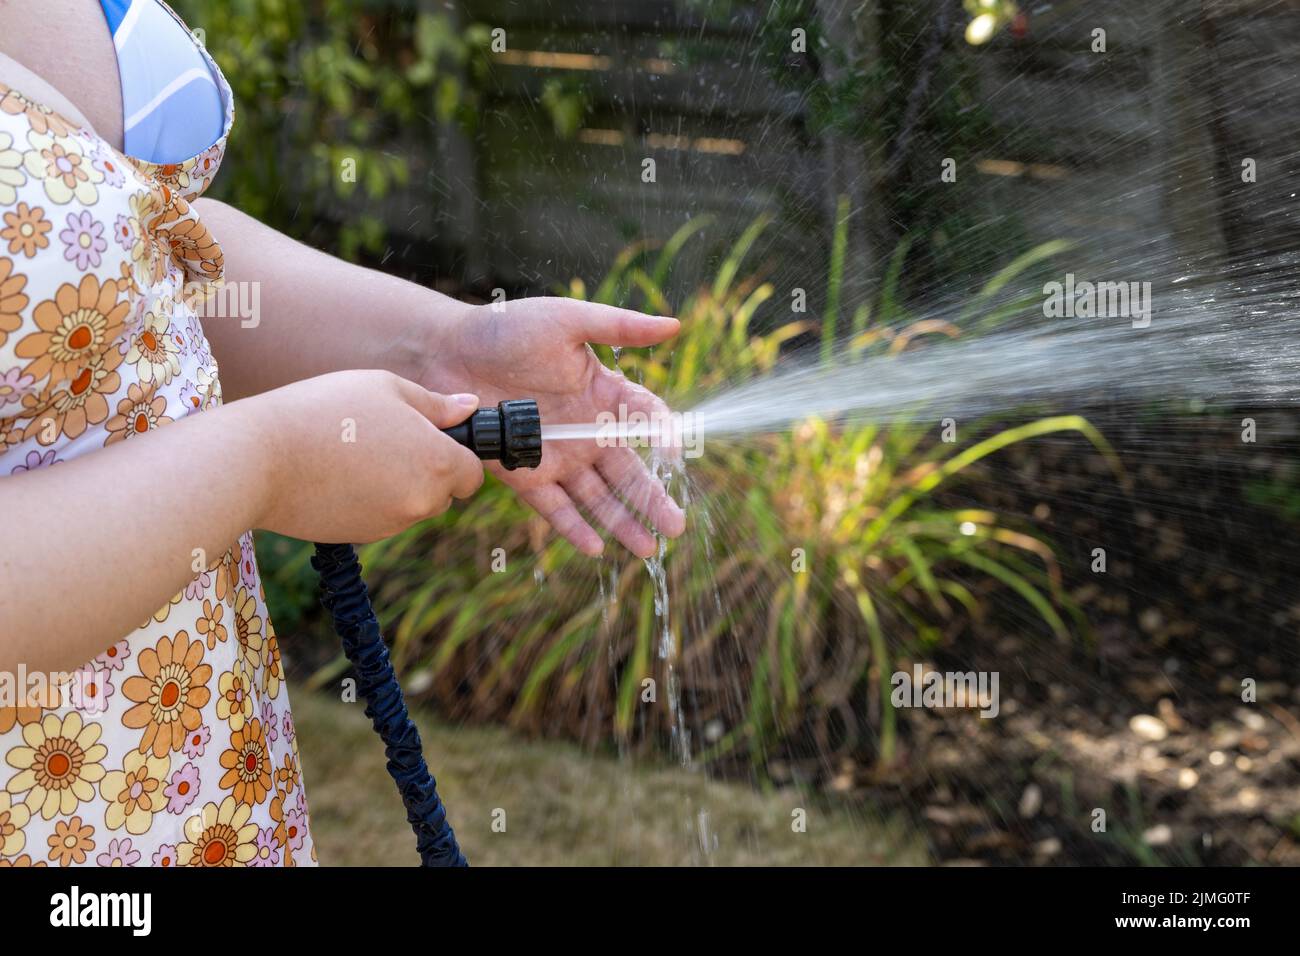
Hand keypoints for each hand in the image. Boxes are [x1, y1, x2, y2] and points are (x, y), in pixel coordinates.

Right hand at [255, 370, 483, 542]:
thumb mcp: (385, 388)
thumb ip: (435, 403)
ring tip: (354, 452)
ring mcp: (391, 525)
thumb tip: (469, 407)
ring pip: (410, 505)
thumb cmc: (324, 412)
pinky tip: (338, 475)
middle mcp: (422, 502)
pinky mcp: (360, 538)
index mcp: (438, 463)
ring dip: (396, 485)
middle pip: (443, 493)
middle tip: (384, 439)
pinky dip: (369, 501)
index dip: (457, 456)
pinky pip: (380, 518)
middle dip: (426, 471)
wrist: (259, 461)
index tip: (432, 440)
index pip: (472, 475)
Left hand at [428, 299, 686, 556]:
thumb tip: (674, 325)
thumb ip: (621, 326)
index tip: (672, 452)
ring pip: (598, 497)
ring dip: (623, 523)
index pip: (646, 419)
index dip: (662, 436)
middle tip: (676, 526)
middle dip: (653, 500)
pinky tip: (597, 549)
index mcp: (603, 393)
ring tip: (646, 549)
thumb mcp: (568, 320)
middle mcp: (586, 430)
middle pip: (629, 471)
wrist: (446, 352)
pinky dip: (574, 528)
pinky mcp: (525, 474)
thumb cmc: (507, 328)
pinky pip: (554, 507)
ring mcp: (558, 455)